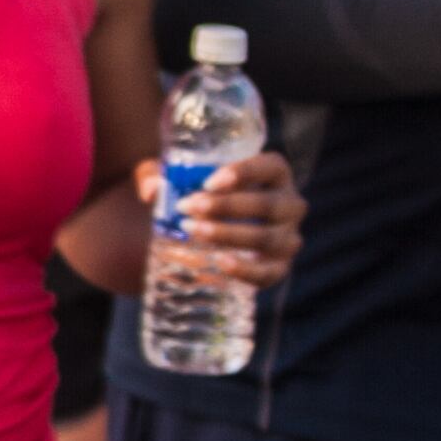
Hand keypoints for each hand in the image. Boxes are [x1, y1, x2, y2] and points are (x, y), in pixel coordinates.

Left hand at [140, 148, 299, 286]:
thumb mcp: (175, 179)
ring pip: (268, 238)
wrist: (207, 234)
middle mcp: (289, 205)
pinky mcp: (278, 268)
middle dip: (227, 206)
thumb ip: (155, 176)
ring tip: (191, 230)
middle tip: (187, 206)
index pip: (271, 167)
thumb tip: (151, 191)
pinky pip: (268, 273)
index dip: (244, 172)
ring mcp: (287, 239)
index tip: (209, 182)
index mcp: (274, 175)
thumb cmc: (196, 194)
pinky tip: (220, 262)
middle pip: (269, 205)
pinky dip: (246, 270)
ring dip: (229, 234)